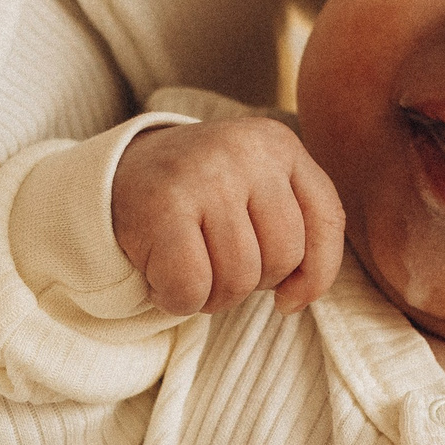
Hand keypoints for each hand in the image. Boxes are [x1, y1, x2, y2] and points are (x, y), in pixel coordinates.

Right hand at [112, 119, 344, 316]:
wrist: (117, 176)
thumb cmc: (201, 198)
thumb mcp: (258, 192)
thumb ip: (297, 231)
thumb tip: (298, 300)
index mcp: (278, 144)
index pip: (327, 221)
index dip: (315, 274)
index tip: (289, 297)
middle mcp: (244, 151)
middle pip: (282, 258)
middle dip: (252, 283)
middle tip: (217, 265)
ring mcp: (203, 176)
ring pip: (238, 280)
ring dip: (211, 296)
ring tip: (188, 268)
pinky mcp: (162, 207)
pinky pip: (192, 288)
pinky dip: (177, 300)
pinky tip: (161, 276)